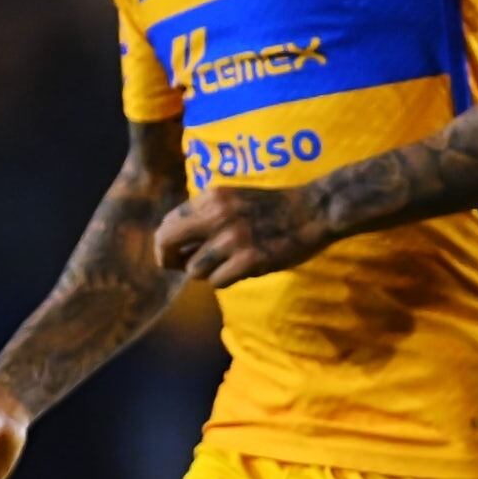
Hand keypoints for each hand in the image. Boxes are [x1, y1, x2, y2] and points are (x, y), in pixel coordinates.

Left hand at [152, 184, 328, 288]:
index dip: (165, 242)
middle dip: (168, 260)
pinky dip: (224, 280)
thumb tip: (176, 242)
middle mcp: (217, 215)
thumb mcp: (234, 198)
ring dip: (204, 273)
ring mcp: (233, 238)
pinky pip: (217, 281)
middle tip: (178, 268)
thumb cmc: (273, 207)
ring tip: (223, 266)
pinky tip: (240, 271)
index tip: (173, 253)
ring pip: (193, 269)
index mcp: (211, 197)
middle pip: (168, 243)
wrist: (312, 211)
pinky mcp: (249, 260)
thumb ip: (206, 214)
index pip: (169, 222)